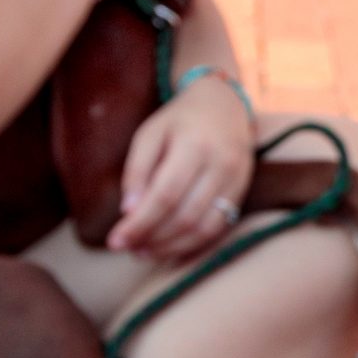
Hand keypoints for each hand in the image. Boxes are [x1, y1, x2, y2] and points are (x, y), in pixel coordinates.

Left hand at [107, 75, 252, 260]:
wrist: (224, 105)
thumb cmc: (179, 120)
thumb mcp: (150, 134)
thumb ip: (137, 171)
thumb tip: (128, 212)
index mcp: (194, 145)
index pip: (165, 195)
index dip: (140, 223)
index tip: (115, 241)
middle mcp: (221, 165)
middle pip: (185, 216)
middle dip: (152, 238)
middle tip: (127, 248)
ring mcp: (236, 180)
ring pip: (203, 228)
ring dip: (171, 247)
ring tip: (143, 252)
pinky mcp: (242, 192)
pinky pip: (218, 228)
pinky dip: (192, 244)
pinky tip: (169, 248)